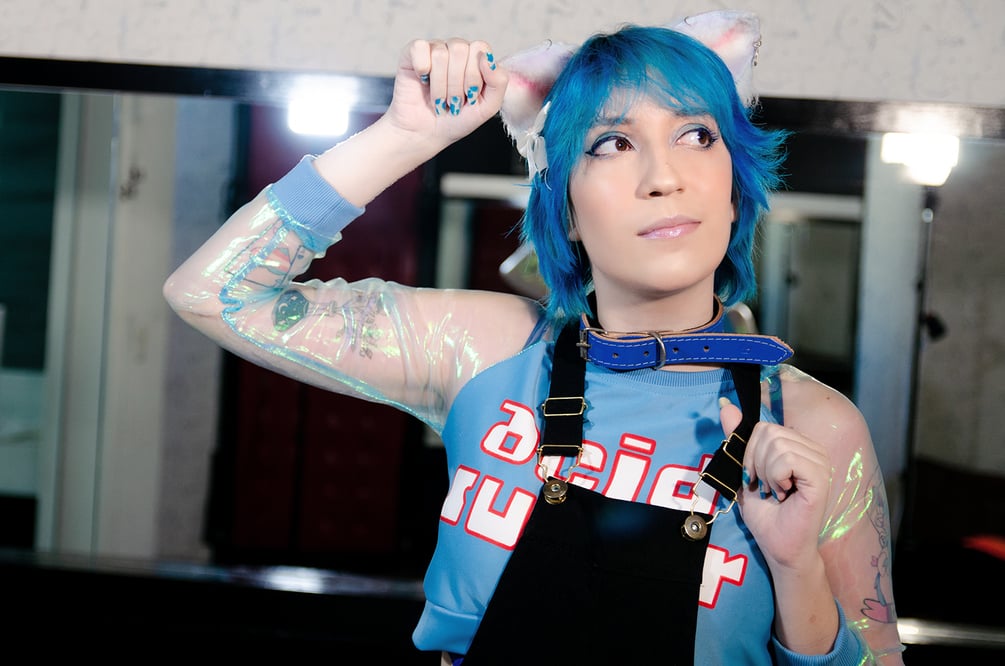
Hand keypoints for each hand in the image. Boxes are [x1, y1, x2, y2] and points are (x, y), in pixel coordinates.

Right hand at [384, 38, 508, 152]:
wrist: (426, 134)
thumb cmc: (456, 120)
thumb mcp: (487, 107)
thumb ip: (498, 82)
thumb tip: (487, 58)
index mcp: (476, 58)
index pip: (480, 49)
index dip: (474, 76)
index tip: (469, 97)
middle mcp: (456, 50)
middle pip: (460, 49)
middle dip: (456, 84)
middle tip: (452, 102)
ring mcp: (434, 49)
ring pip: (440, 54)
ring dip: (440, 86)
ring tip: (439, 100)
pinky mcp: (412, 53)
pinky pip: (419, 47)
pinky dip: (422, 68)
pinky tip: (422, 81)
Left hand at [718, 398, 831, 571]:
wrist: (781, 548)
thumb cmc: (767, 515)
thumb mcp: (744, 471)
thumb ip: (737, 439)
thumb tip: (726, 406)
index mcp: (798, 446)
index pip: (764, 427)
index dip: (750, 452)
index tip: (754, 477)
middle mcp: (813, 449)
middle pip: (768, 432)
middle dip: (756, 461)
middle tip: (765, 486)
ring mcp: (820, 461)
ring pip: (777, 444)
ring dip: (766, 472)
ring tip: (776, 491)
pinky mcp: (820, 476)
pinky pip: (787, 458)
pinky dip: (776, 476)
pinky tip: (784, 493)